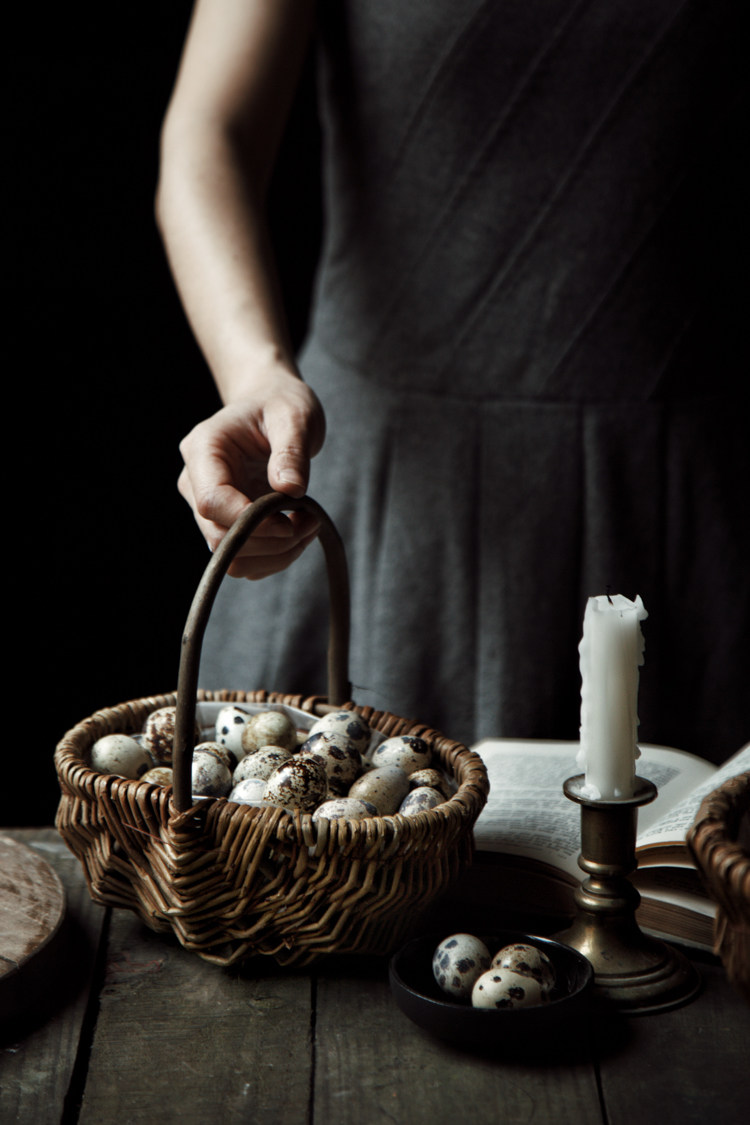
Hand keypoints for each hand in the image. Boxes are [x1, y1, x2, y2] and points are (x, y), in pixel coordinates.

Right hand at [178, 374, 325, 578]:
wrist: (271, 406)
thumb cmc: (280, 404)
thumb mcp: (294, 416)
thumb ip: (291, 451)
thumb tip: (290, 489)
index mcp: (204, 449)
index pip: (211, 501)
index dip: (249, 521)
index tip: (291, 519)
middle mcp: (196, 482)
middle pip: (219, 536)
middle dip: (270, 540)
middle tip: (312, 520)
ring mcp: (207, 507)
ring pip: (232, 556)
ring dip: (276, 554)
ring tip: (309, 525)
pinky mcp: (225, 524)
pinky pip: (244, 559)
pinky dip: (276, 556)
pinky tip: (298, 531)